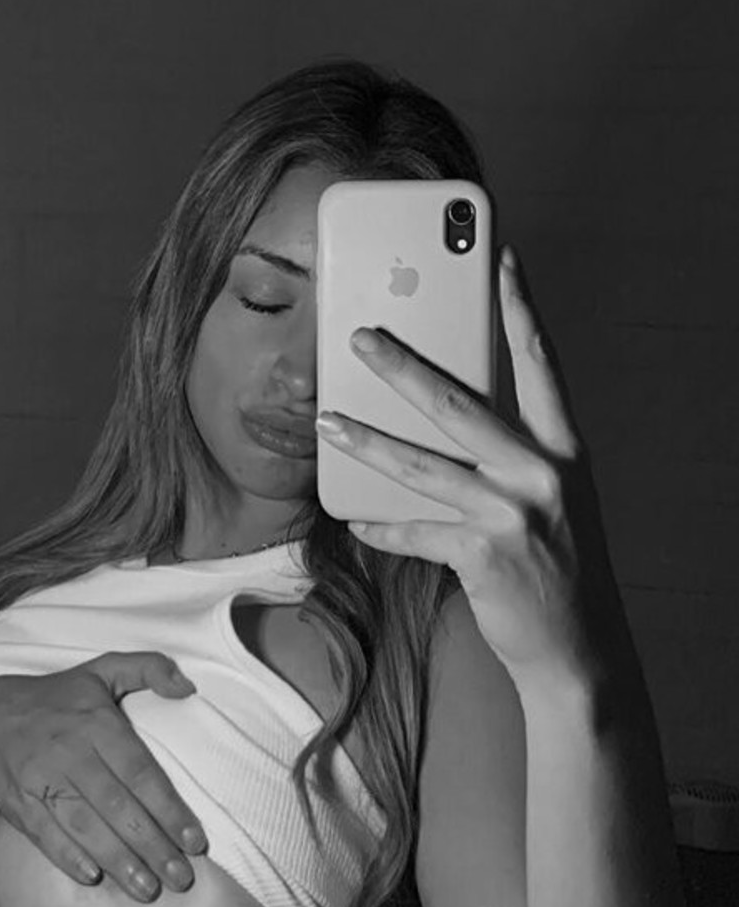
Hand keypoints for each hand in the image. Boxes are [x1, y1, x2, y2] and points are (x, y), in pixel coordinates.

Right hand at [0, 653, 207, 900]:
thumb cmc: (59, 700)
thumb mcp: (102, 670)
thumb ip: (148, 669)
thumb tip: (188, 687)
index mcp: (98, 723)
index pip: (141, 772)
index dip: (169, 809)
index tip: (195, 842)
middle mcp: (71, 751)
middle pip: (117, 806)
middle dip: (152, 846)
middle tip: (181, 880)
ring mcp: (41, 778)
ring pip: (85, 825)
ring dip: (118, 861)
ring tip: (147, 890)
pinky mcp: (18, 801)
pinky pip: (45, 833)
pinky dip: (68, 857)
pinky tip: (93, 878)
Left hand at [316, 245, 632, 692]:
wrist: (578, 647)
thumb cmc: (555, 559)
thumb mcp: (550, 495)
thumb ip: (509, 452)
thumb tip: (440, 411)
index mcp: (562, 447)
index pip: (541, 363)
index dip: (520, 307)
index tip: (499, 259)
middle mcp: (542, 472)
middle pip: (459, 403)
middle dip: (402, 366)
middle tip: (361, 336)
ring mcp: (513, 513)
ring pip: (422, 464)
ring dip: (367, 440)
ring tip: (328, 420)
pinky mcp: (483, 554)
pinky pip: (415, 530)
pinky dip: (382, 523)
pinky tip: (354, 516)